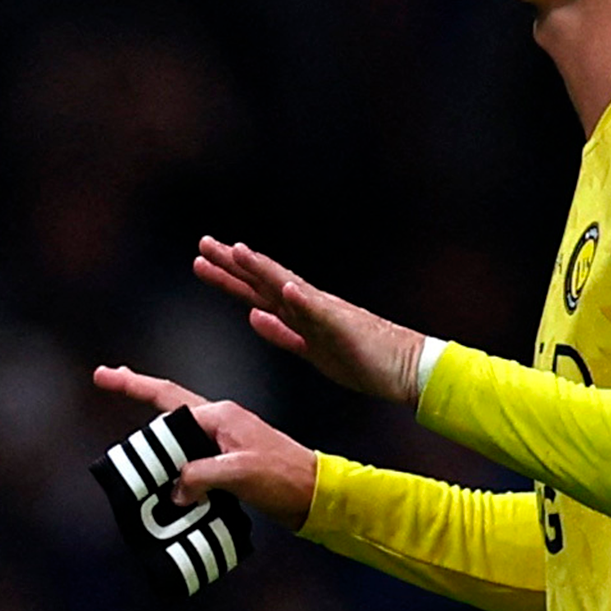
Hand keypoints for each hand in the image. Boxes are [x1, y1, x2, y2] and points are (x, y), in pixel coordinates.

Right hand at [92, 365, 316, 531]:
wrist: (315, 494)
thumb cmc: (283, 476)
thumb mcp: (238, 473)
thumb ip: (199, 476)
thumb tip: (173, 490)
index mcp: (220, 415)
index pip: (167, 397)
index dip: (134, 385)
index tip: (104, 376)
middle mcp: (220, 423)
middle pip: (168, 414)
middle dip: (138, 413)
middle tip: (110, 415)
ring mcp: (226, 444)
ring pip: (179, 442)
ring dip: (156, 452)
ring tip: (131, 468)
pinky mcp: (230, 466)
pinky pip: (191, 465)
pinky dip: (175, 475)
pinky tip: (163, 489)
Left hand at [193, 236, 425, 403]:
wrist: (407, 367)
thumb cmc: (364, 360)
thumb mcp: (311, 350)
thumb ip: (282, 333)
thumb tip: (253, 316)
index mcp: (301, 315)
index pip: (258, 291)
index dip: (230, 276)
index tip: (203, 260)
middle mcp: (311, 307)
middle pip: (265, 281)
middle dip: (234, 264)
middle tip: (204, 243)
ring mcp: (327, 314)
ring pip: (288, 288)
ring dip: (263, 270)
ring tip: (238, 252)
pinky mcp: (345, 327)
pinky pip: (321, 314)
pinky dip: (302, 300)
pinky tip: (285, 287)